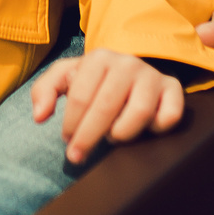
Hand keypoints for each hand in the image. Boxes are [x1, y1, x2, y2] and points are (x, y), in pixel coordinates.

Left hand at [30, 47, 185, 164]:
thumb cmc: (93, 80)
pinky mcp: (173, 89)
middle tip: (77, 156)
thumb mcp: (65, 77)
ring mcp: (153, 76)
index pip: (80, 97)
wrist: (130, 71)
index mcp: (99, 57)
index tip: (67, 142)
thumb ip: (44, 91)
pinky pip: (169, 116)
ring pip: (139, 113)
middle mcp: (128, 63)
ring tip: (112, 137)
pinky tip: (144, 129)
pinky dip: (156, 129)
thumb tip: (40, 116)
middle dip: (88, 137)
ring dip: (122, 133)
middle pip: (106, 107)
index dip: (71, 125)